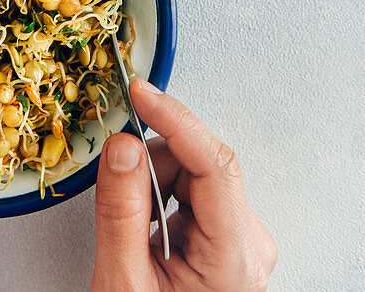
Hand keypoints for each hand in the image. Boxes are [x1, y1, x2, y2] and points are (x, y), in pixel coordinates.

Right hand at [92, 80, 276, 291]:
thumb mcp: (122, 280)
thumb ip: (120, 210)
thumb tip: (122, 145)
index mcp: (235, 258)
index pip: (214, 164)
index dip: (175, 120)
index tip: (140, 93)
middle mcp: (249, 244)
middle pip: (199, 166)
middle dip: (151, 167)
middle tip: (117, 192)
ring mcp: (240, 242)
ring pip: (191, 175)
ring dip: (153, 186)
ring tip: (133, 232)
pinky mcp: (225, 240)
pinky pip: (190, 194)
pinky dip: (159, 201)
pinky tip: (145, 234)